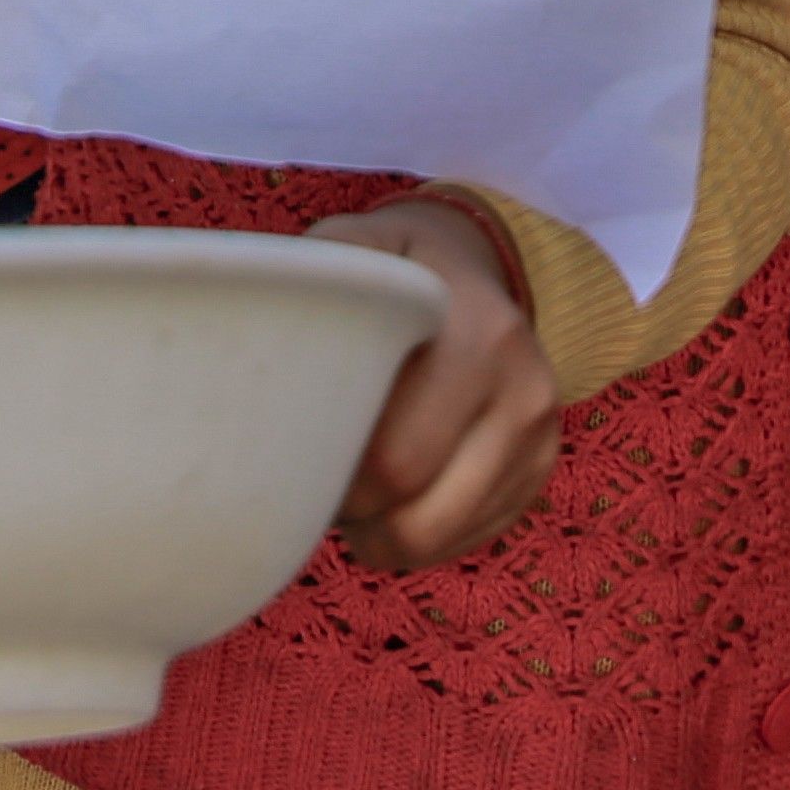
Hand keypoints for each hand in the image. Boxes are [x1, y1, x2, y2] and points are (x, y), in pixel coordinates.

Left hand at [306, 197, 562, 569]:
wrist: (476, 267)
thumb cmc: (397, 268)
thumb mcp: (360, 247)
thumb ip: (317, 284)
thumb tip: (251, 339)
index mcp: (480, 336)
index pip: (394, 460)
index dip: (330, 477)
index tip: (298, 452)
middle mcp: (524, 393)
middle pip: (415, 515)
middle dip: (352, 512)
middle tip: (317, 477)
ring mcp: (538, 440)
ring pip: (436, 540)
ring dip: (380, 535)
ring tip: (351, 491)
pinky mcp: (539, 473)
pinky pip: (464, 542)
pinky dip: (416, 535)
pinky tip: (393, 491)